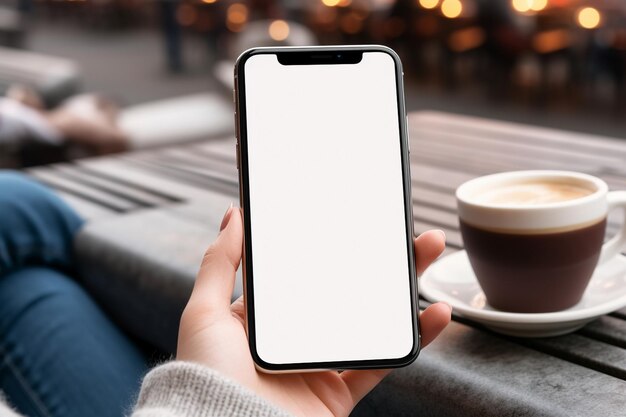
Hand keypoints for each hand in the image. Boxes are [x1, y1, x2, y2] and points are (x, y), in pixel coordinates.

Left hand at [177, 206, 450, 416]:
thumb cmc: (206, 377)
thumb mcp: (204, 312)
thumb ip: (219, 263)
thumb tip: (233, 215)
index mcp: (263, 317)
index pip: (302, 270)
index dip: (328, 243)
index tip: (352, 215)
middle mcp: (293, 338)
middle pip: (344, 289)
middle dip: (377, 256)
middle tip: (401, 226)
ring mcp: (318, 364)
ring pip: (371, 319)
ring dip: (404, 286)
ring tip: (429, 251)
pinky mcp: (338, 392)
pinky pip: (383, 362)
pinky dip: (414, 339)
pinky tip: (436, 313)